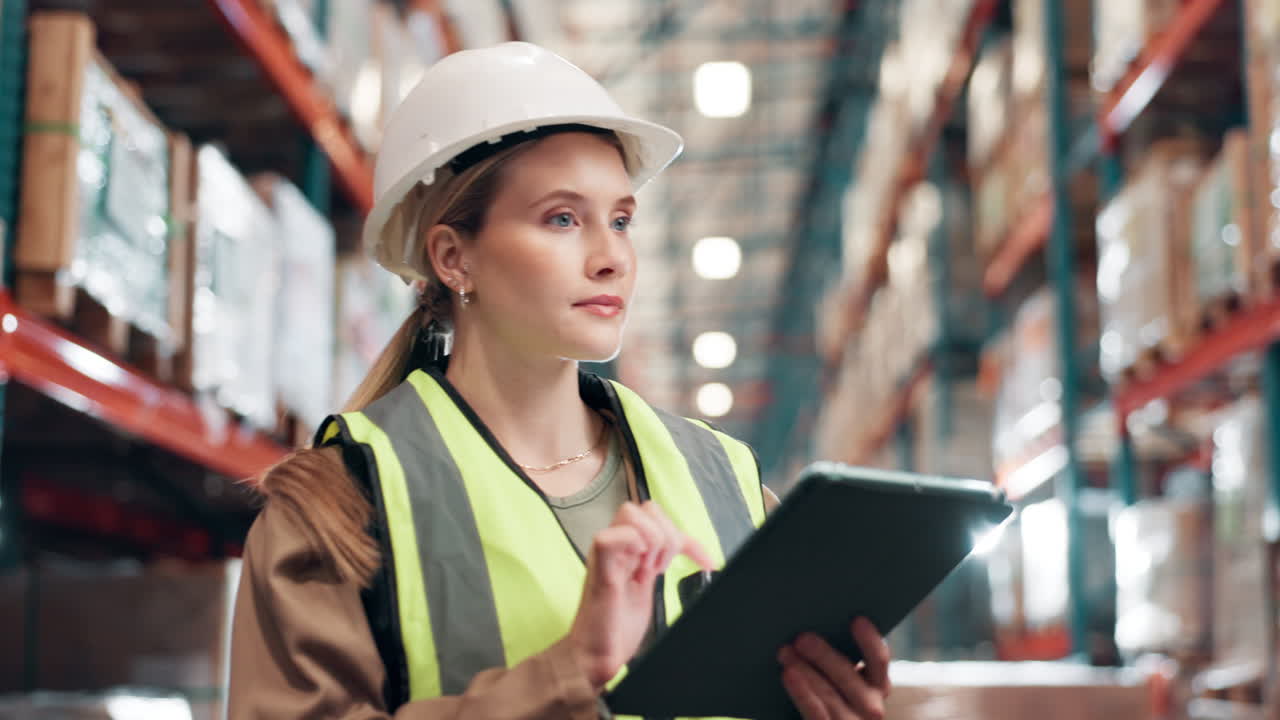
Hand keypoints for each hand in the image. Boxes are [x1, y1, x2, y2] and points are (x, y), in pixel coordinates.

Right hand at [566, 501, 714, 689]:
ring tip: (648, 570)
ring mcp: (606, 554)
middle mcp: (616, 546)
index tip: (707, 563)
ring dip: (651, 540)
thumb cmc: (617, 627)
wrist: (597, 655)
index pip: (659, 520)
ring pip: (630, 513)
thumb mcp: (647, 589)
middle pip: (646, 508)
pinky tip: (637, 567)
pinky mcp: (598, 568)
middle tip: (661, 569)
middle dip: (666, 535)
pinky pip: (608, 537)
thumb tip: (693, 558)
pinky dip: (631, 546)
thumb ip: (656, 565)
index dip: (689, 539)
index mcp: (627, 550)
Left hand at [778, 618, 891, 719]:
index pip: (879, 660)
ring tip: (785, 652)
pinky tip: (787, 675)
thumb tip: (811, 624)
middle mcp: (871, 706)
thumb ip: (834, 656)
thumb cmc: (827, 692)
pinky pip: (816, 713)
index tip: (857, 620)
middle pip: (850, 677)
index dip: (870, 640)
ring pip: (830, 696)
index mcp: (877, 684)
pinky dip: (802, 693)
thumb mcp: (840, 677)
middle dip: (825, 656)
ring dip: (806, 671)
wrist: (822, 718)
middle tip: (802, 637)